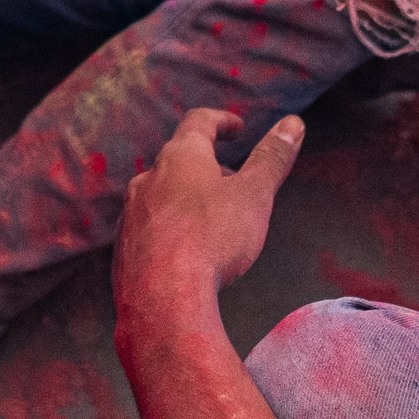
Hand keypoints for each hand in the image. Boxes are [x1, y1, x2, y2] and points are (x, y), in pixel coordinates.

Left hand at [117, 106, 306, 312]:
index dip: (221, 121)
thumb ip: (272, 158)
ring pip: (161, 196)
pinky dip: (171, 231)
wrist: (162, 297)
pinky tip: (185, 253)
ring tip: (211, 219)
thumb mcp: (254, 194)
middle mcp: (148, 179)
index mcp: (180, 157)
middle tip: (232, 181)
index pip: (199, 122)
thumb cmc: (212, 239)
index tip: (236, 128)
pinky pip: (150, 230)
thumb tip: (294, 123)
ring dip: (186, 199)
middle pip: (178, 161)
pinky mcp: (124, 248)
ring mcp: (132, 214)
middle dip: (207, 167)